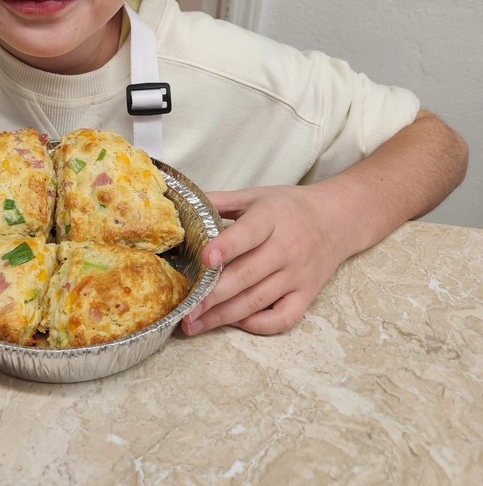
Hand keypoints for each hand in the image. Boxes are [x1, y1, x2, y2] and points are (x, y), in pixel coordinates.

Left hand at [180, 184, 351, 335]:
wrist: (338, 219)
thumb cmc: (289, 207)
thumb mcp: (255, 196)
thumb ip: (220, 201)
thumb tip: (183, 205)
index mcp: (271, 219)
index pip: (248, 234)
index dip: (226, 247)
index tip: (205, 259)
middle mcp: (286, 249)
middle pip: (246, 276)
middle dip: (212, 295)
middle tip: (185, 308)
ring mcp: (298, 275)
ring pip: (258, 301)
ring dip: (224, 316)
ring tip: (195, 324)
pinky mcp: (307, 295)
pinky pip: (283, 318)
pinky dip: (258, 325)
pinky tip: (233, 323)